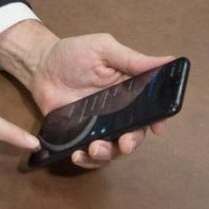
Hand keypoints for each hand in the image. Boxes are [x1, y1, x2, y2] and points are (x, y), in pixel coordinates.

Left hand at [26, 31, 172, 168]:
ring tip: (94, 149)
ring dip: (107, 154)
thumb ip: (132, 59)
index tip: (156, 128)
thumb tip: (169, 60)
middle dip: (131, 143)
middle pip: (133, 134)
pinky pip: (88, 153)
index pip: (150, 109)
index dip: (157, 120)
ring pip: (112, 148)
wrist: (40, 65)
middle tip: (123, 144)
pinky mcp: (78, 134)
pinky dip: (86, 159)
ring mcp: (98, 125)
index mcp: (128, 91)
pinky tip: (78, 155)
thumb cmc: (73, 53)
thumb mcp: (103, 49)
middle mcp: (118, 111)